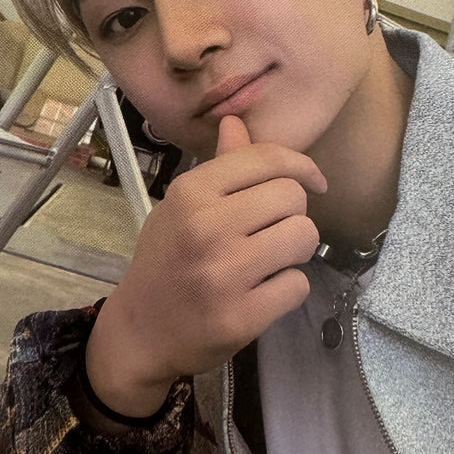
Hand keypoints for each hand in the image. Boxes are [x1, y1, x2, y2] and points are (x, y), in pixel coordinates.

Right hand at [84, 116, 325, 417]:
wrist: (140, 332)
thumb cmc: (165, 261)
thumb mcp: (181, 207)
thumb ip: (219, 167)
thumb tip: (237, 121)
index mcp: (191, 193)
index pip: (267, 159)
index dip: (301, 165)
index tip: (313, 180)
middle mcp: (207, 228)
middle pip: (293, 197)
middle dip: (293, 213)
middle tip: (271, 231)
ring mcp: (224, 274)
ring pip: (304, 237)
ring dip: (295, 250)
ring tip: (270, 260)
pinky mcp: (242, 317)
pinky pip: (298, 285)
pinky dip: (287, 288)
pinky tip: (262, 292)